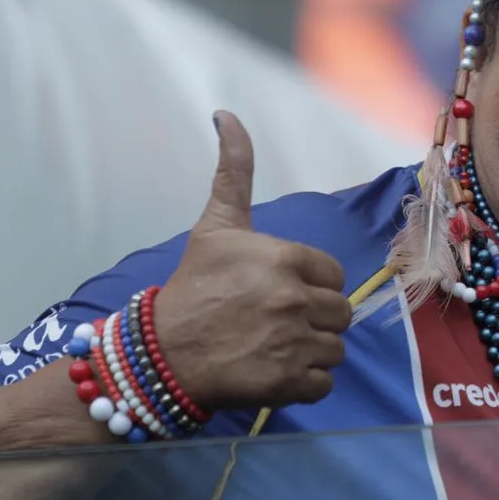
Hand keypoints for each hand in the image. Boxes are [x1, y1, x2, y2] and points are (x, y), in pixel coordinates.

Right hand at [151, 111, 350, 412]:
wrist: (159, 354)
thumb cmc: (193, 287)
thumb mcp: (217, 225)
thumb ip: (233, 171)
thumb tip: (227, 114)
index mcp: (285, 259)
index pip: (332, 274)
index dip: (310, 284)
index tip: (277, 292)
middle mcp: (293, 299)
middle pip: (339, 313)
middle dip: (314, 318)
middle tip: (276, 323)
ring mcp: (292, 344)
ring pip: (335, 349)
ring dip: (311, 351)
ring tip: (275, 347)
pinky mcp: (287, 384)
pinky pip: (324, 384)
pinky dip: (305, 382)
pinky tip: (274, 371)